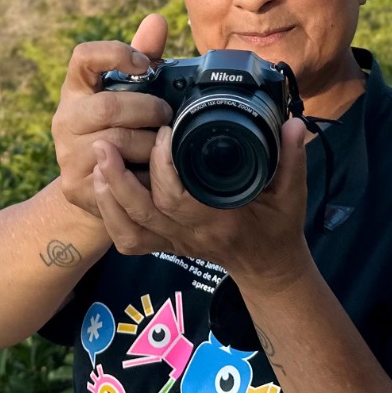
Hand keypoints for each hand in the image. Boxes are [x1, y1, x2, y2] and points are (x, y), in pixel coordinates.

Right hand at [51, 14, 172, 219]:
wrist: (97, 185)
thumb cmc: (119, 127)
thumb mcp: (129, 93)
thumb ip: (143, 58)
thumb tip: (157, 20)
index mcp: (76, 89)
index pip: (83, 57)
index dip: (114, 54)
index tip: (144, 65)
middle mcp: (64, 118)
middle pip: (107, 106)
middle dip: (147, 110)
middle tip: (167, 115)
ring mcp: (66, 153)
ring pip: (115, 144)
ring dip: (149, 145)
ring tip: (163, 146)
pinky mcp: (73, 184)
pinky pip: (116, 177)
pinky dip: (141, 174)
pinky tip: (151, 171)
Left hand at [91, 115, 312, 292]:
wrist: (268, 268)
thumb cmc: (279, 229)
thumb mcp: (293, 195)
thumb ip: (292, 159)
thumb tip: (294, 124)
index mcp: (220, 221)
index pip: (180, 199)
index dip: (164, 167)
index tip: (163, 131)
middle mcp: (191, 235)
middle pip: (145, 212)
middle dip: (121, 178)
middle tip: (105, 142)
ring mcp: (174, 242)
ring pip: (130, 229)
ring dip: (109, 196)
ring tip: (97, 160)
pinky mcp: (164, 244)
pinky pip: (129, 240)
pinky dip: (110, 217)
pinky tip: (101, 186)